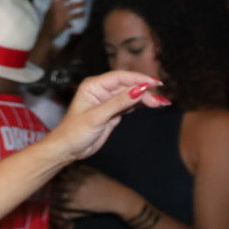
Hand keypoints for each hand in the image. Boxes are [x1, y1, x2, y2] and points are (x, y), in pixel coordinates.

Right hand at [40, 0, 84, 42]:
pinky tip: (83, 14)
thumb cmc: (48, 24)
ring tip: (84, 4)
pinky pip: (75, 15)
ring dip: (80, 4)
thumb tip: (65, 7)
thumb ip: (56, 11)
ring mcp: (61, 12)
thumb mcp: (49, 15)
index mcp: (52, 5)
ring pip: (73, 5)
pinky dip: (80, 14)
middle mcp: (56, 7)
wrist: (46, 34)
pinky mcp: (65, 19)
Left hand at [47, 71, 171, 162]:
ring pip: (131, 95)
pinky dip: (141, 105)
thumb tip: (140, 89)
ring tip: (161, 104)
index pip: (120, 77)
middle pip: (128, 86)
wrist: (67, 150)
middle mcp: (101, 91)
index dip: (138, 78)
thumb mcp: (97, 117)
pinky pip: (129, 105)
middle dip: (145, 91)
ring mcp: (108, 101)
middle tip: (160, 101)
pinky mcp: (112, 112)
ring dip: (145, 99)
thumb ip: (118, 103)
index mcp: (93, 86)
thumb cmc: (74, 132)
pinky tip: (152, 105)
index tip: (154, 83)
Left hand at [51, 164, 132, 223]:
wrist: (116, 197)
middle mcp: (78, 183)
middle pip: (57, 183)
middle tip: (49, 186)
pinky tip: (56, 203)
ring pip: (57, 194)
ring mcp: (77, 195)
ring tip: (51, 195)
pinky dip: (57, 204)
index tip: (52, 175)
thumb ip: (80, 168)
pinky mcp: (78, 206)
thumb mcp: (93, 172)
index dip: (55, 174)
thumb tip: (67, 165)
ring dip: (53, 195)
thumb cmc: (105, 183)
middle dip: (53, 185)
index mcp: (81, 173)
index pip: (61, 172)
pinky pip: (62, 205)